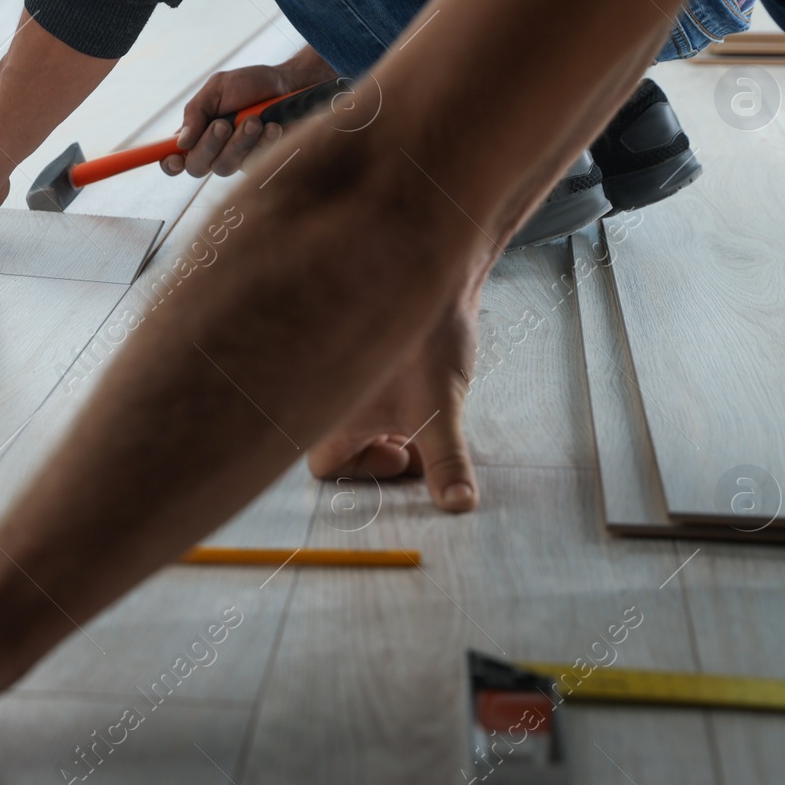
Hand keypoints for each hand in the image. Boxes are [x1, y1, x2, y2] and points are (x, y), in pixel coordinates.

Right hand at [164, 48, 337, 178]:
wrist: (289, 85)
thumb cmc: (251, 84)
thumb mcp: (218, 88)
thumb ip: (196, 111)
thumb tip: (181, 142)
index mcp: (197, 131)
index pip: (174, 157)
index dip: (169, 163)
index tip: (174, 158)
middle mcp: (213, 150)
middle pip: (196, 167)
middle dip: (208, 146)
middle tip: (223, 124)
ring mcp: (236, 158)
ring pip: (225, 167)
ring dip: (238, 143)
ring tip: (253, 120)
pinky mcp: (259, 162)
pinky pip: (254, 163)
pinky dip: (262, 144)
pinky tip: (272, 127)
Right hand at [306, 286, 480, 511]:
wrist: (440, 280)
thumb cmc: (428, 341)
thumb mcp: (440, 412)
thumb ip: (447, 463)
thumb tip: (458, 504)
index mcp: (336, 416)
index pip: (325, 467)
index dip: (367, 473)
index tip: (405, 456)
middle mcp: (336, 397)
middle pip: (346, 445)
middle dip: (387, 451)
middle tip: (421, 441)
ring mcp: (354, 377)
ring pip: (363, 419)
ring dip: (395, 427)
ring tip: (429, 415)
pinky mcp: (373, 360)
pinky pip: (374, 394)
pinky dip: (400, 401)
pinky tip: (430, 388)